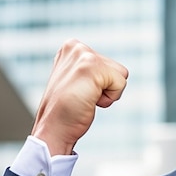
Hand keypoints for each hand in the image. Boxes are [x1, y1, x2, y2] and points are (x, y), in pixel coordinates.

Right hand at [31, 39, 128, 155]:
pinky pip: (121, 84)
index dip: (101, 84)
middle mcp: (76, 47)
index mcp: (72, 47)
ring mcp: (83, 55)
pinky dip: (109, 98)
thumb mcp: (76, 81)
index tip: (80, 91)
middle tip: (83, 96)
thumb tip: (102, 74)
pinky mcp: (91, 67)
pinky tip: (88, 101)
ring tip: (85, 98)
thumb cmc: (66, 110)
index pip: (109, 65)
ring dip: (108, 93)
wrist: (53, 128)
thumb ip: (89, 69)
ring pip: (121, 75)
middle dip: (106, 87)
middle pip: (117, 68)